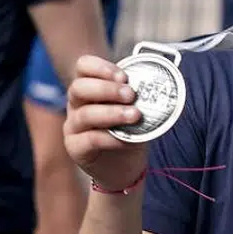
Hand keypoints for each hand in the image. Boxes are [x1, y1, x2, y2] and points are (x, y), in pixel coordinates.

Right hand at [64, 55, 150, 190]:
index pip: (83, 67)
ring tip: (134, 115)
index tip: (123, 76)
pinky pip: (89, 139)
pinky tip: (126, 140)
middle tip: (130, 94)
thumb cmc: (131, 131)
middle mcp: (77, 105)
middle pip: (79, 88)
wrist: (125, 166)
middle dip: (107, 89)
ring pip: (84, 114)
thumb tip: (159, 83)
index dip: (100, 67)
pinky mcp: (75, 147)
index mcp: (91, 89)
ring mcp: (73, 126)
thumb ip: (140, 95)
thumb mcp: (137, 108)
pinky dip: (110, 138)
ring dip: (112, 113)